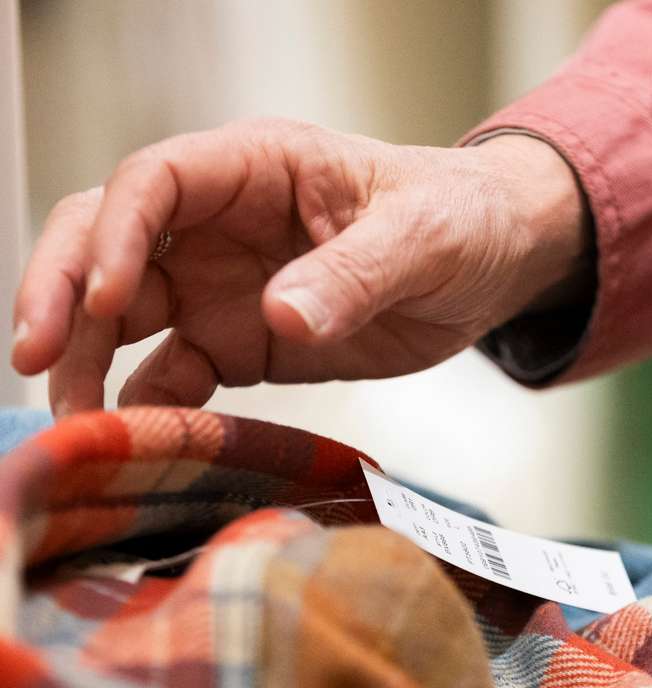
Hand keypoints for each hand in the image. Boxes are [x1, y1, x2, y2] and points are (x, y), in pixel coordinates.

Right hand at [12, 120, 586, 415]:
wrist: (494, 264)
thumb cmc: (461, 220)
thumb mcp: (424, 237)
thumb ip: (356, 274)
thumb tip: (280, 316)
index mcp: (257, 168)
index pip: (155, 181)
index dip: (118, 232)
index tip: (113, 295)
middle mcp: (220, 225)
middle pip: (108, 243)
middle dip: (63, 293)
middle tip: (34, 356)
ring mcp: (223, 287)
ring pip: (122, 317)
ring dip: (86, 361)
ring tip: (70, 422)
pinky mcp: (241, 345)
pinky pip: (173, 375)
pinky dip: (147, 407)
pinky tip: (132, 442)